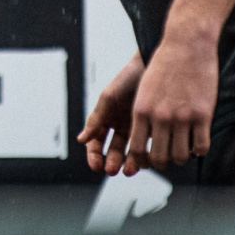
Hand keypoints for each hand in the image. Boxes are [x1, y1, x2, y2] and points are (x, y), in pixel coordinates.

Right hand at [77, 55, 143, 175]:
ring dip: (128, 163)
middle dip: (111, 162)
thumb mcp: (109, 98)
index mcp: (105, 119)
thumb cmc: (128, 78)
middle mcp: (120, 126)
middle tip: (112, 169)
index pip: (96, 143)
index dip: (94, 155)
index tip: (96, 165)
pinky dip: (146, 156)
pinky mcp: (154, 129)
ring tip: (130, 169)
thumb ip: (96, 119)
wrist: (154, 65)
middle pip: (113, 151)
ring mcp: (137, 128)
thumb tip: (81, 140)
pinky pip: (149, 147)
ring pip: (131, 153)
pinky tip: (146, 160)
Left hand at [122, 30, 217, 174]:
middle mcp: (160, 117)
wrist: (187, 43)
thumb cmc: (165, 64)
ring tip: (185, 148)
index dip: (144, 159)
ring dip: (183, 156)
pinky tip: (199, 141)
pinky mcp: (202, 115)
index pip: (138, 150)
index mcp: (141, 110)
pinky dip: (200, 149)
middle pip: (160, 158)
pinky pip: (201, 147)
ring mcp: (182, 117)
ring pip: (181, 156)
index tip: (150, 156)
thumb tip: (144, 138)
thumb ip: (143, 113)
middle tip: (169, 156)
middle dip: (164, 162)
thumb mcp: (145, 89)